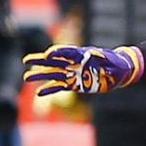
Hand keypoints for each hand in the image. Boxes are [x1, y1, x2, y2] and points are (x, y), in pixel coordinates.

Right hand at [23, 44, 143, 95]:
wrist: (118, 72)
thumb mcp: (112, 60)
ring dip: (40, 76)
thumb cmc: (116, 63)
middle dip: (40, 61)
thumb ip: (103, 58)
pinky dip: (49, 89)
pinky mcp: (75, 84)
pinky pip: (59, 87)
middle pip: (54, 61)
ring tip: (26, 76)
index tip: (48, 55)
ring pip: (53, 74)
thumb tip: (96, 55)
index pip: (66, 52)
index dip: (56, 53)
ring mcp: (73, 74)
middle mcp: (74, 63)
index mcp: (82, 54)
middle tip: (26, 60)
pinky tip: (38, 92)